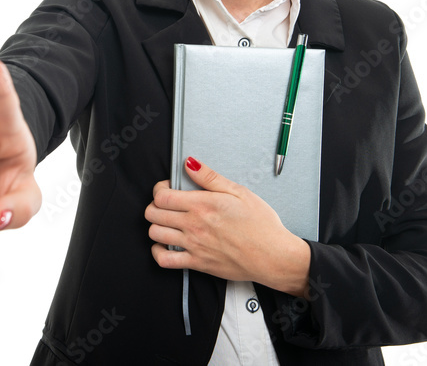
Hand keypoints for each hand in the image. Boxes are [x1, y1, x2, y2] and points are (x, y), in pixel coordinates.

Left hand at [144, 157, 309, 293]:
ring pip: (155, 234)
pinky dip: (158, 252)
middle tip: (166, 205)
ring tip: (168, 222)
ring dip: (156, 226)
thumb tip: (190, 163)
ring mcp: (194, 245)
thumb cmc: (261, 225)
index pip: (162, 195)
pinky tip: (166, 245)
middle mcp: (194, 224)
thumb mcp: (239, 192)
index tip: (167, 188)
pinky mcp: (197, 263)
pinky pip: (164, 260)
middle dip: (154, 206)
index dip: (159, 190)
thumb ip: (210, 177)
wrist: (272, 256)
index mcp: (202, 204)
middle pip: (153, 213)